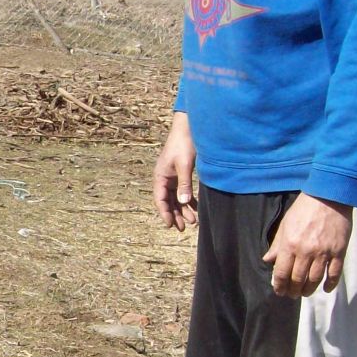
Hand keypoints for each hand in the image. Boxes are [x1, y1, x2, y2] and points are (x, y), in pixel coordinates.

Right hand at [153, 112, 197, 231]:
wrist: (188, 128)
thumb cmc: (183, 145)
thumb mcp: (184, 166)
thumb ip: (184, 184)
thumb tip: (184, 203)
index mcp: (160, 176)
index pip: (160, 199)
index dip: (165, 213)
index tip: (171, 225)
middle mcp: (164, 178)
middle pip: (168, 201)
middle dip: (176, 215)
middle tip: (183, 228)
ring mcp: (172, 176)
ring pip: (177, 197)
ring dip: (184, 209)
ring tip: (193, 221)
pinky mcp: (181, 173)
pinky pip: (183, 191)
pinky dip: (189, 200)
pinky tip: (196, 208)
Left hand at [262, 194, 352, 296]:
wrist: (329, 197)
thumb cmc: (304, 209)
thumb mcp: (285, 224)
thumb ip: (277, 245)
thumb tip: (268, 260)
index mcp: (290, 245)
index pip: (282, 273)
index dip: (279, 285)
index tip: (280, 291)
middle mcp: (306, 251)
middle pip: (298, 279)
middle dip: (293, 291)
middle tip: (292, 294)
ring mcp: (324, 253)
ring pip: (315, 280)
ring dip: (309, 290)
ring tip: (305, 293)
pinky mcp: (339, 251)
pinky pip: (334, 274)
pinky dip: (330, 284)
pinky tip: (326, 289)